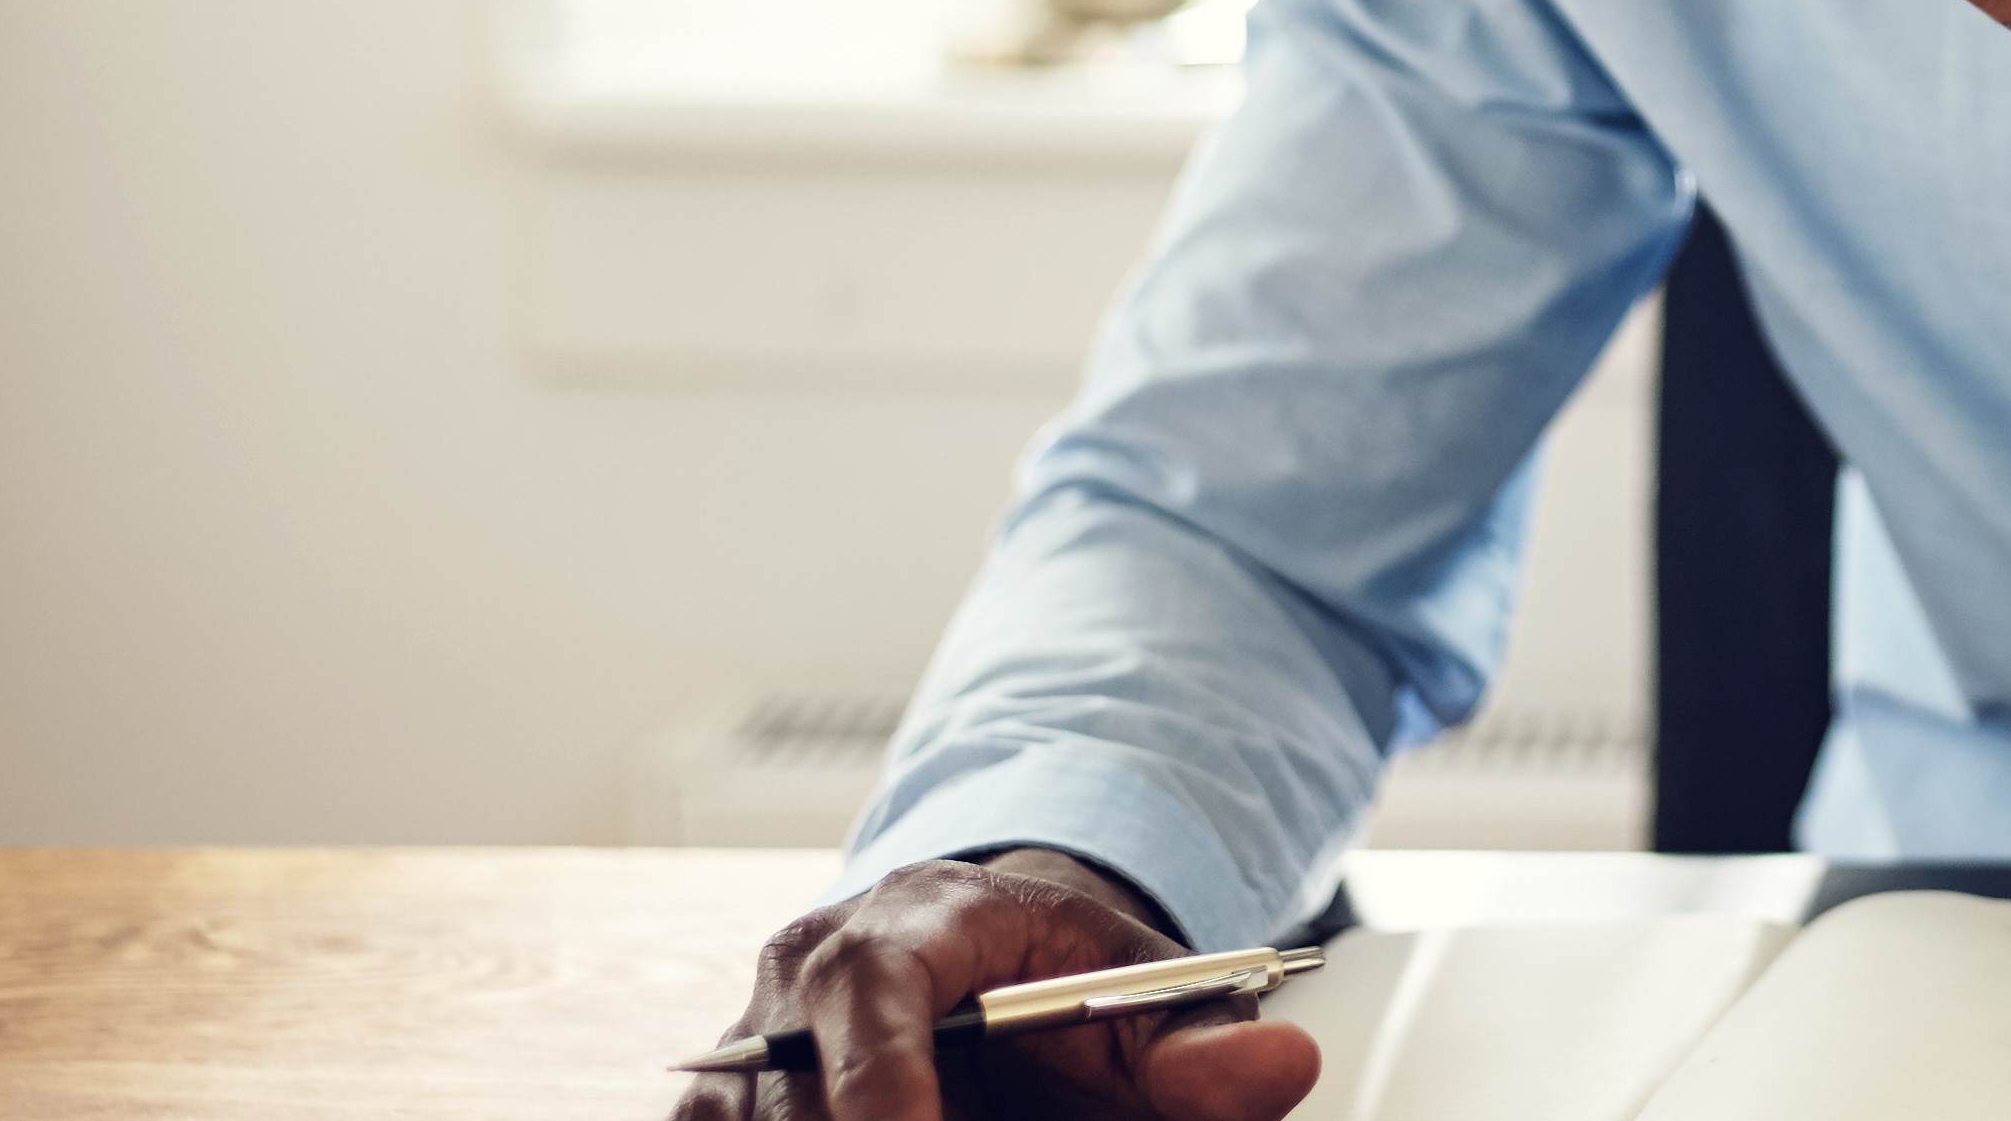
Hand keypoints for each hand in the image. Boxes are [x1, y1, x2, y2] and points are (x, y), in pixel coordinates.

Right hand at [668, 850, 1318, 1120]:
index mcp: (925, 912)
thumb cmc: (1080, 995)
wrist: (1010, 979)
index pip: (873, 982)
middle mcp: (813, 961)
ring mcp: (753, 1035)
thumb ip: (1211, 1050)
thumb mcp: (1160, 1011)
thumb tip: (1285, 1061)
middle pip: (800, 1084)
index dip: (886, 1080)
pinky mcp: (725, 1097)